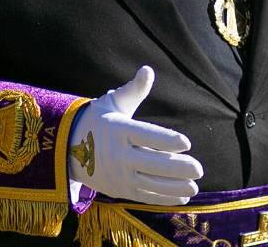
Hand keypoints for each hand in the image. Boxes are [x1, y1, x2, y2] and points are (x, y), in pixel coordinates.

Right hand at [68, 66, 202, 204]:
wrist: (69, 147)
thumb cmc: (99, 120)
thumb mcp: (112, 102)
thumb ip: (133, 90)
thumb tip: (148, 70)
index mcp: (117, 129)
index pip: (145, 135)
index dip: (166, 140)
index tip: (186, 143)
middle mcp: (116, 154)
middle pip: (151, 163)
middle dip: (176, 168)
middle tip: (199, 168)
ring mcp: (118, 174)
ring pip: (150, 183)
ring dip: (175, 187)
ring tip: (195, 187)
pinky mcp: (119, 189)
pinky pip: (145, 196)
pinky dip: (164, 198)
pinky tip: (183, 197)